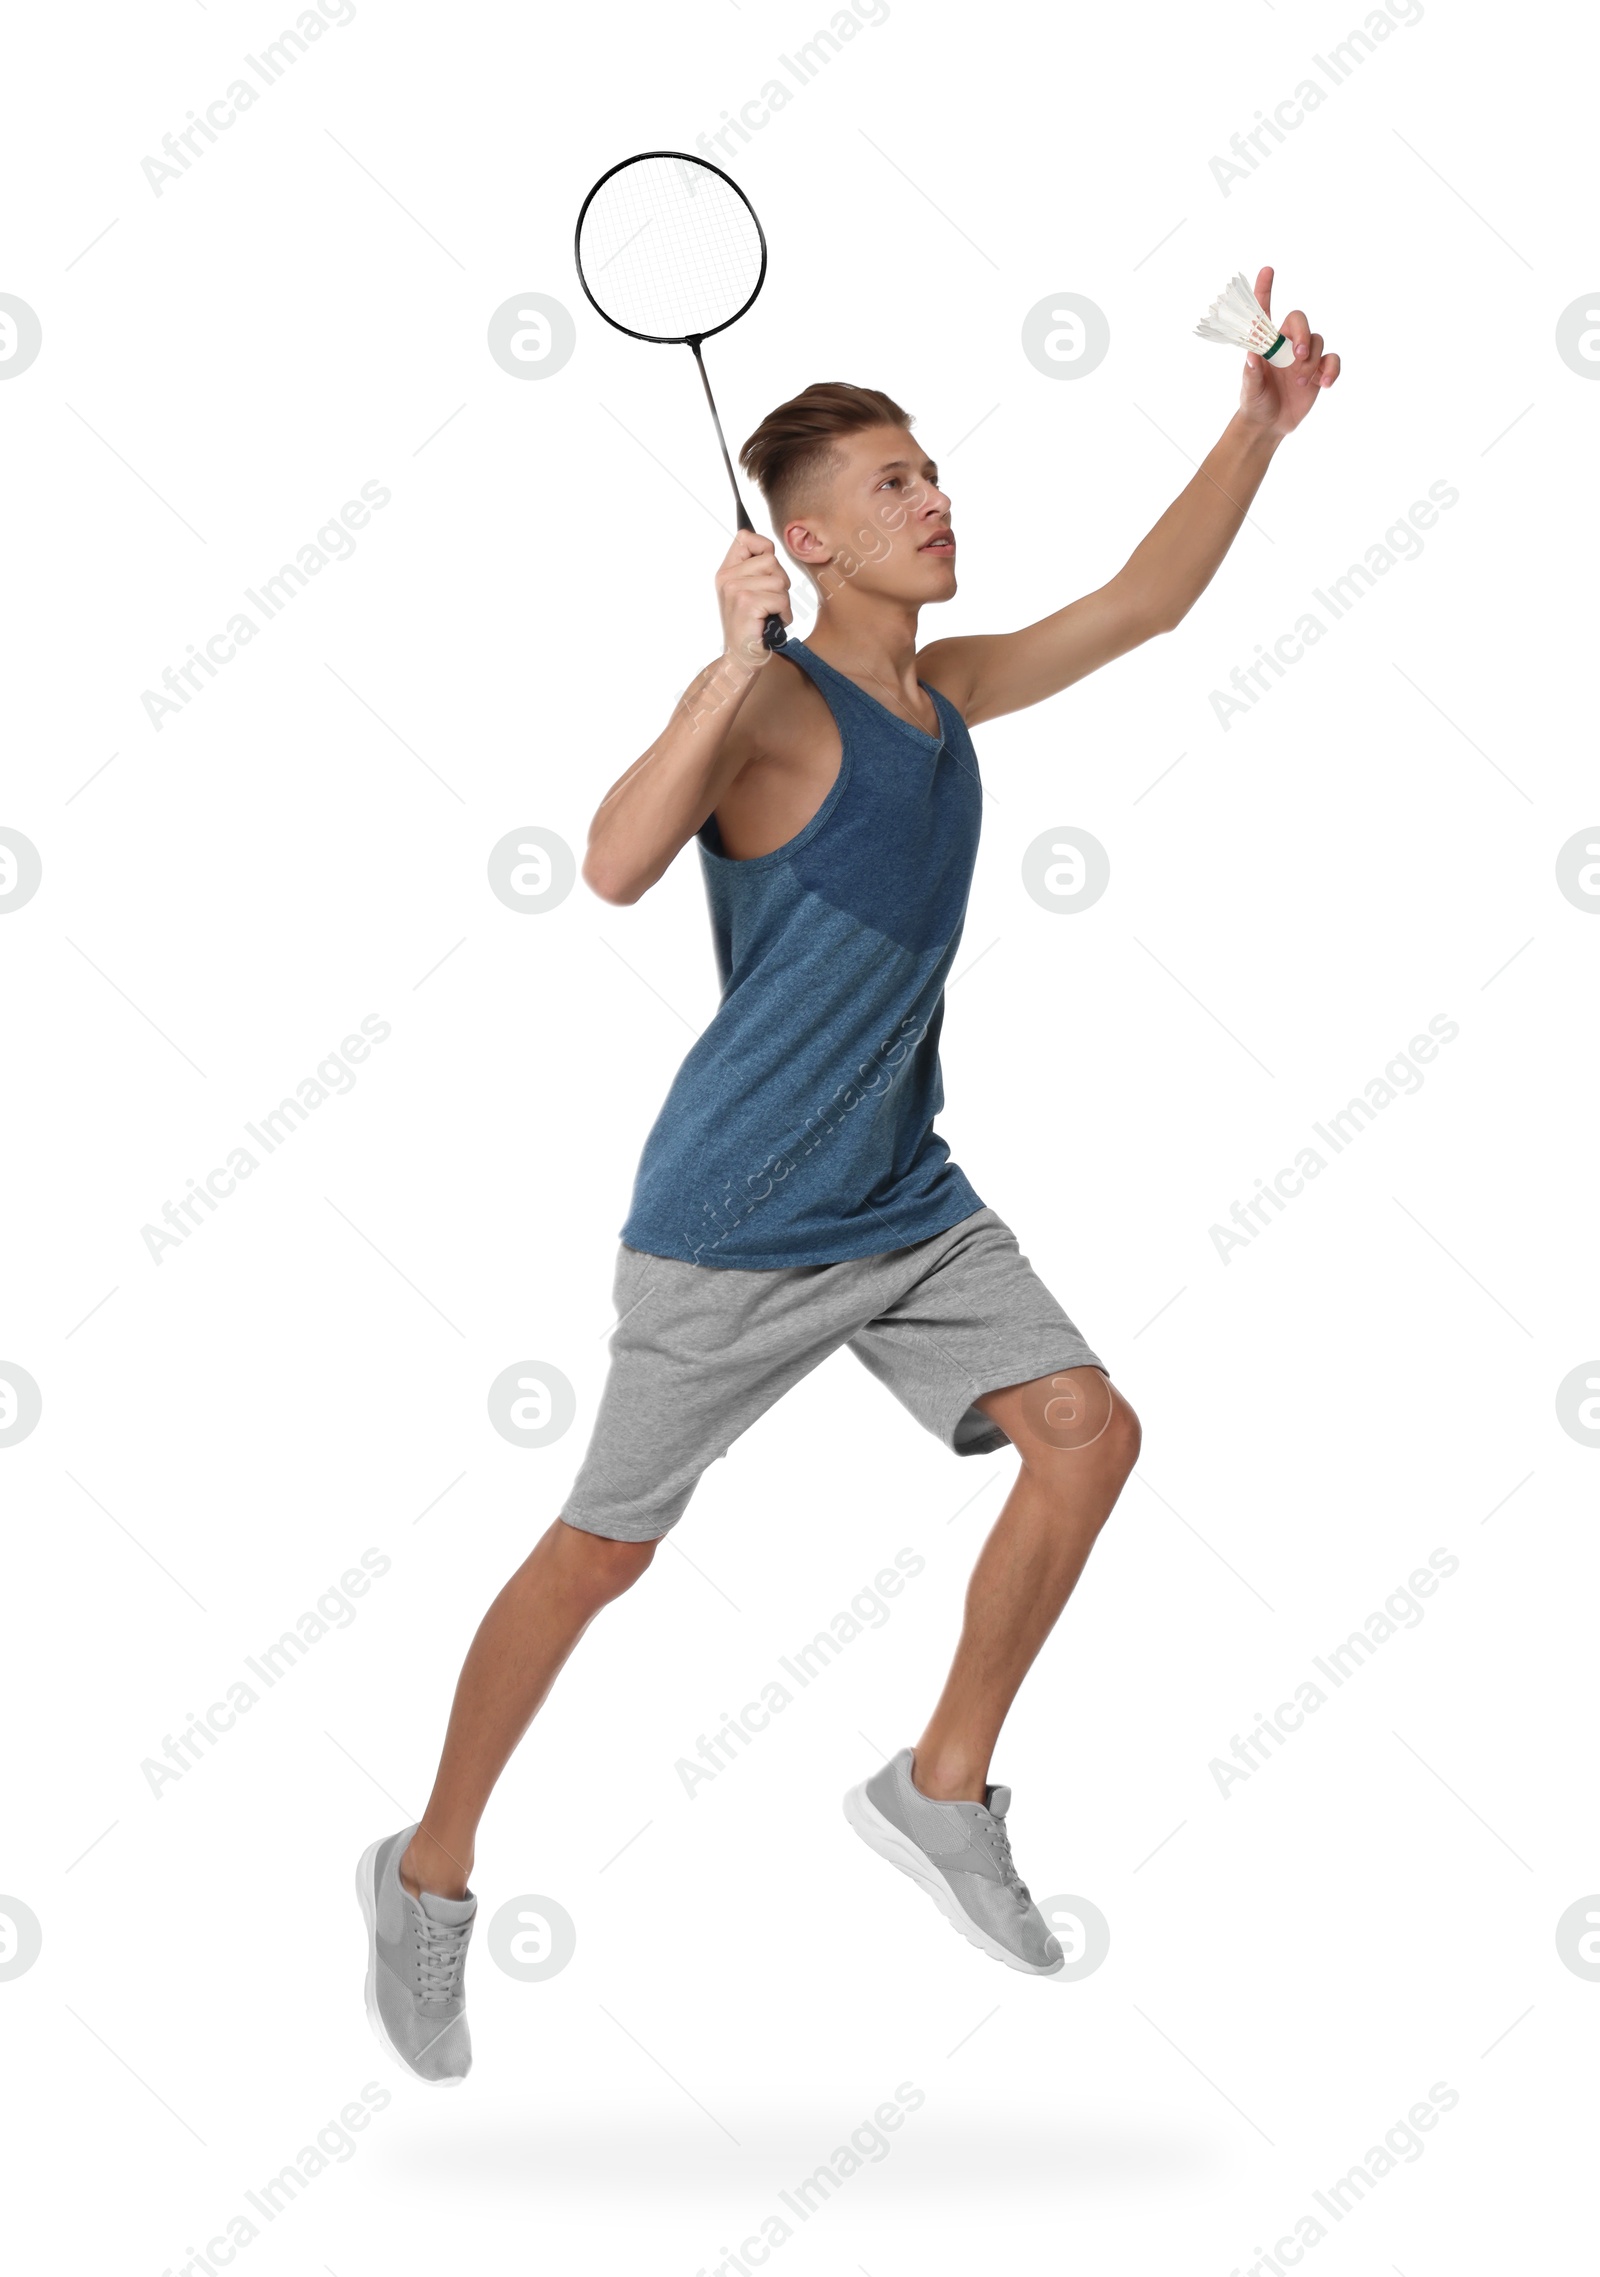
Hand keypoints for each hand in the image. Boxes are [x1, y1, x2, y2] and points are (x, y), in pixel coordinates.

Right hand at [715, 530, 791, 668]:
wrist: (741, 660)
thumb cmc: (750, 628)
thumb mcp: (747, 593)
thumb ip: (754, 569)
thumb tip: (769, 547)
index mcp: (725, 572)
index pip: (745, 537)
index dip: (764, 547)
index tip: (767, 571)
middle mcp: (726, 578)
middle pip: (771, 560)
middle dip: (780, 583)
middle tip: (770, 604)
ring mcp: (734, 590)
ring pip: (779, 581)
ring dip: (783, 602)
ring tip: (770, 615)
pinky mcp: (746, 604)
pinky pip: (781, 598)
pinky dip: (784, 614)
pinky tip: (773, 624)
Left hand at [1237, 265, 1341, 438]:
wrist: (1270, 424)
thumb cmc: (1255, 402)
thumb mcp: (1250, 390)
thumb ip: (1251, 373)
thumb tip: (1252, 356)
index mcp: (1266, 343)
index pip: (1264, 311)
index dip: (1265, 289)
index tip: (1267, 270)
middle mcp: (1286, 344)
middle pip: (1300, 321)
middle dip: (1302, 334)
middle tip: (1298, 354)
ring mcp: (1304, 356)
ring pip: (1317, 341)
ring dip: (1311, 360)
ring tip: (1300, 381)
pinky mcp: (1318, 370)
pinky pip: (1332, 360)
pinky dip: (1331, 369)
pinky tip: (1324, 384)